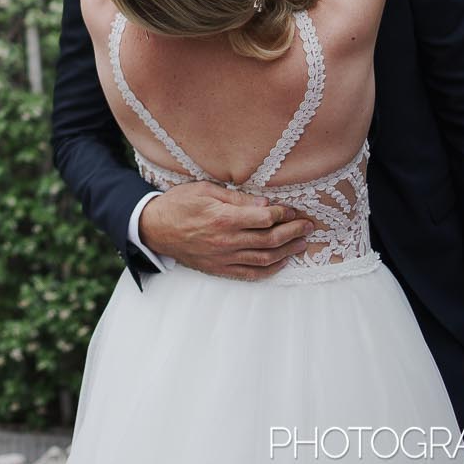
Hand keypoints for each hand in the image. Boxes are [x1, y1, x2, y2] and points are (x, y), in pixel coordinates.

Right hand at [136, 181, 314, 279]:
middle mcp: (226, 241)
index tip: (294, 210)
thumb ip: (236, 198)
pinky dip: (270, 270)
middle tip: (308, 226)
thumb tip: (265, 204)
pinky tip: (281, 262)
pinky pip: (250, 273)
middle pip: (270, 239)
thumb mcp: (205, 190)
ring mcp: (223, 258)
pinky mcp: (219, 269)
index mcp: (224, 218)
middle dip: (293, 232)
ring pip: (264, 258)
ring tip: (302, 244)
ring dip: (287, 252)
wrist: (154, 228)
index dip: (284, 214)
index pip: (264, 218)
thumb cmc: (179, 204)